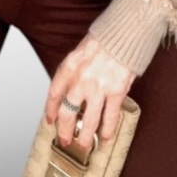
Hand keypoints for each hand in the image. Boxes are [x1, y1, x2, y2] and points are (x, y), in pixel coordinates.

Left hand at [45, 34, 134, 151]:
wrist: (126, 31)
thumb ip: (74, 72)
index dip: (51, 109)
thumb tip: (70, 92)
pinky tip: (106, 137)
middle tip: (66, 140)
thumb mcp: (81, 51)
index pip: (54, 93)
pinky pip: (110, 116)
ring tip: (84, 145)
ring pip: (88, 121)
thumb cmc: (106, 38)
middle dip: (65, 130)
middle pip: (67, 112)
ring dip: (85, 136)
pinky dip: (107, 130)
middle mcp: (81, 79)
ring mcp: (99, 87)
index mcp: (70, 66)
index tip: (51, 119)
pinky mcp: (116, 91)